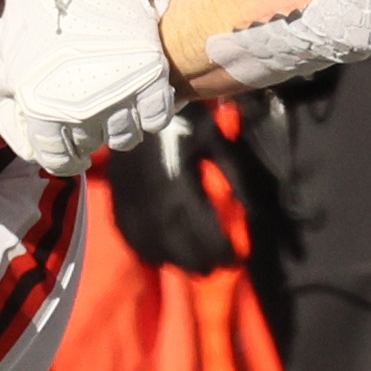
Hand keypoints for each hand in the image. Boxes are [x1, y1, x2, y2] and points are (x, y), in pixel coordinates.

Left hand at [0, 0, 175, 174]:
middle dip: (87, 137)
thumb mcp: (9, 48)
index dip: (59, 155)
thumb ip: (11, 97)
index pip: (52, 154)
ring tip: (114, 103)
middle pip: (89, 146)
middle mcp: (75, 103)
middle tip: (88, 118)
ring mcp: (115, 90)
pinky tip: (141, 96)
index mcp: (35, 99)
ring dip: (120, 126)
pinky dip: (151, 113)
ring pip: (124, 136)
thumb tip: (26, 137)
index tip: (67, 150)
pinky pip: (156, 117)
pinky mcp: (150, 73)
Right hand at [101, 119, 237, 273]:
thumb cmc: (185, 120)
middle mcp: (153, 201)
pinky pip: (129, 235)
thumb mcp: (216, 144)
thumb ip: (235, 179)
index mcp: (180, 186)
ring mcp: (132, 202)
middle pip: (179, 247)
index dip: (220, 250)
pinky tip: (158, 256)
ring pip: (153, 246)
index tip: (235, 259)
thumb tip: (252, 212)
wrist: (139, 100)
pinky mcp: (118, 198)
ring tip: (192, 268)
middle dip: (200, 262)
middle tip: (215, 270)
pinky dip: (145, 250)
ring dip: (174, 262)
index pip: (204, 231)